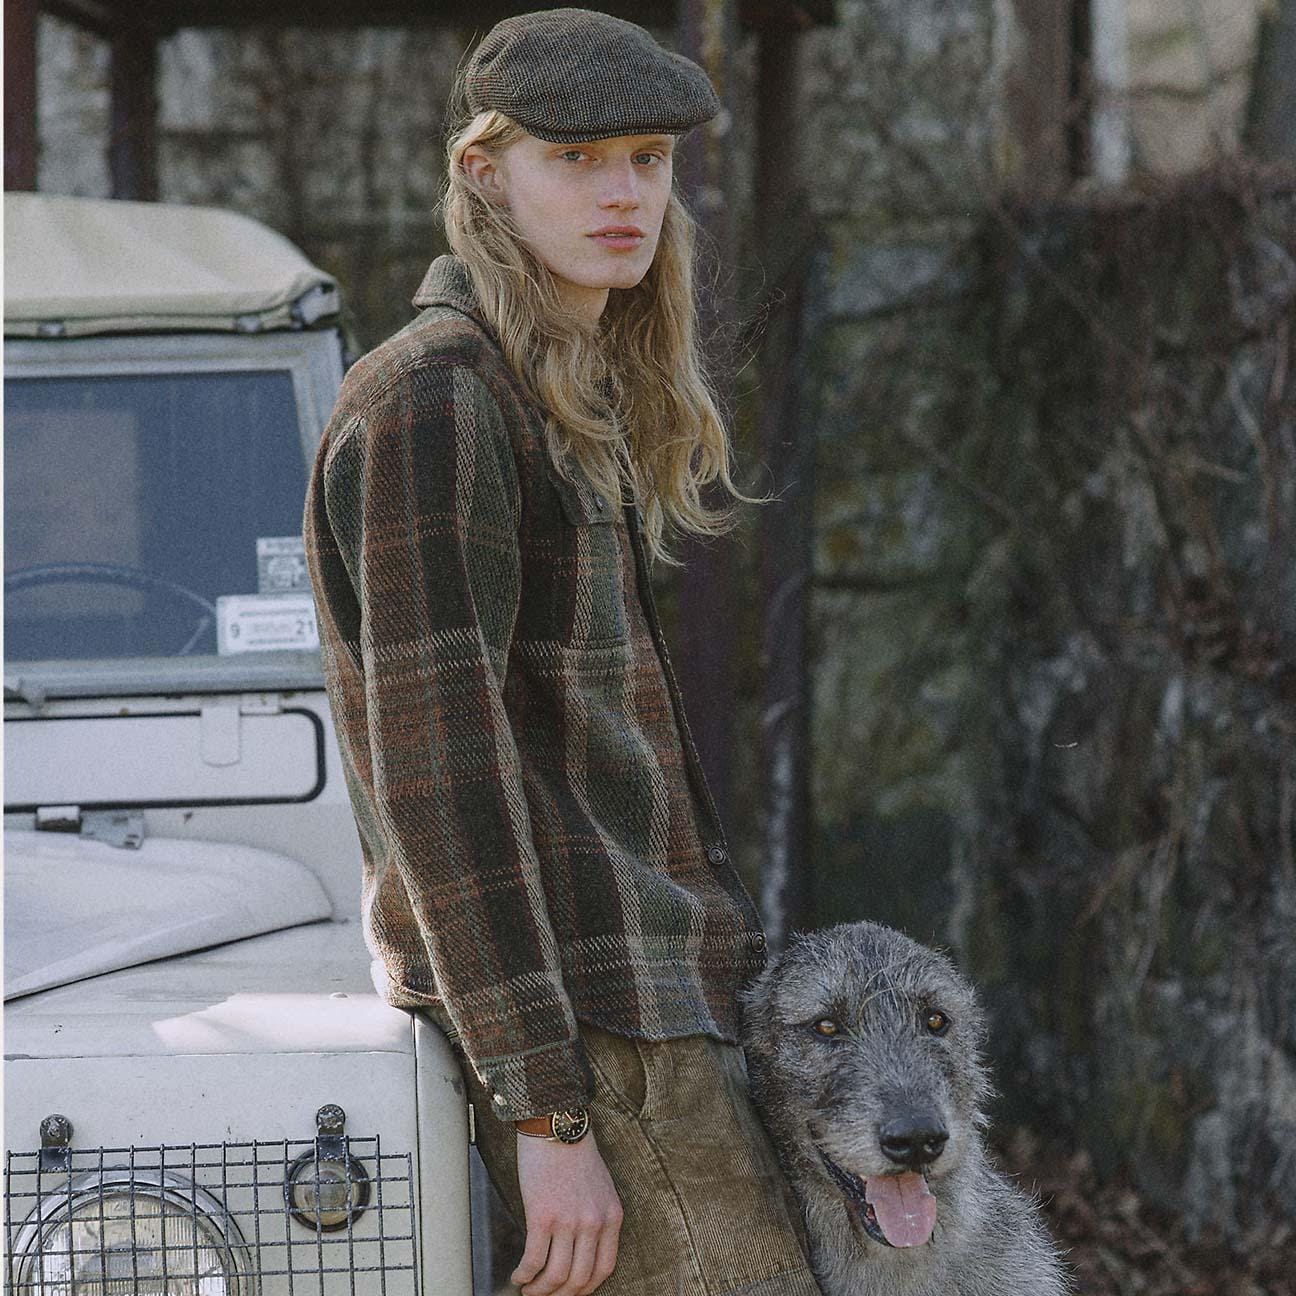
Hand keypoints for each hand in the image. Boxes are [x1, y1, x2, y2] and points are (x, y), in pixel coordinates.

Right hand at [511, 1127, 623, 1294]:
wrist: (557, 1124)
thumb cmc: (575, 1152)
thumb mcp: (600, 1187)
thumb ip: (597, 1216)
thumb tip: (581, 1248)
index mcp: (611, 1216)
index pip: (604, 1269)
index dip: (585, 1288)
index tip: (571, 1291)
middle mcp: (594, 1223)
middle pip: (579, 1279)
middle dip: (560, 1295)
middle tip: (545, 1295)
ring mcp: (569, 1222)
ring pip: (556, 1276)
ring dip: (540, 1291)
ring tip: (529, 1291)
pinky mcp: (543, 1216)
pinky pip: (534, 1260)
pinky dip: (524, 1275)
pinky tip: (518, 1276)